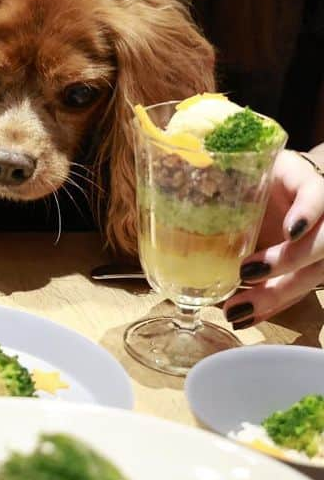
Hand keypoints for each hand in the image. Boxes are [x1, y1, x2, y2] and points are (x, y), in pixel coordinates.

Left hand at [224, 149, 323, 327]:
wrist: (284, 186)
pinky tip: (245, 318)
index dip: (309, 211)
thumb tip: (171, 161)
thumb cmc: (260, 174)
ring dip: (274, 296)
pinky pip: (296, 293)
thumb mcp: (250, 166)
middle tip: (247, 271)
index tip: (290, 230)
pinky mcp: (307, 269)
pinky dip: (270, 308)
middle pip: (321, 246)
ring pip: (310, 277)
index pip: (318, 195)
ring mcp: (317, 245)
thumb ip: (224, 168)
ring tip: (236, 310)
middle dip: (287, 262)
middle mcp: (321, 218)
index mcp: (307, 184)